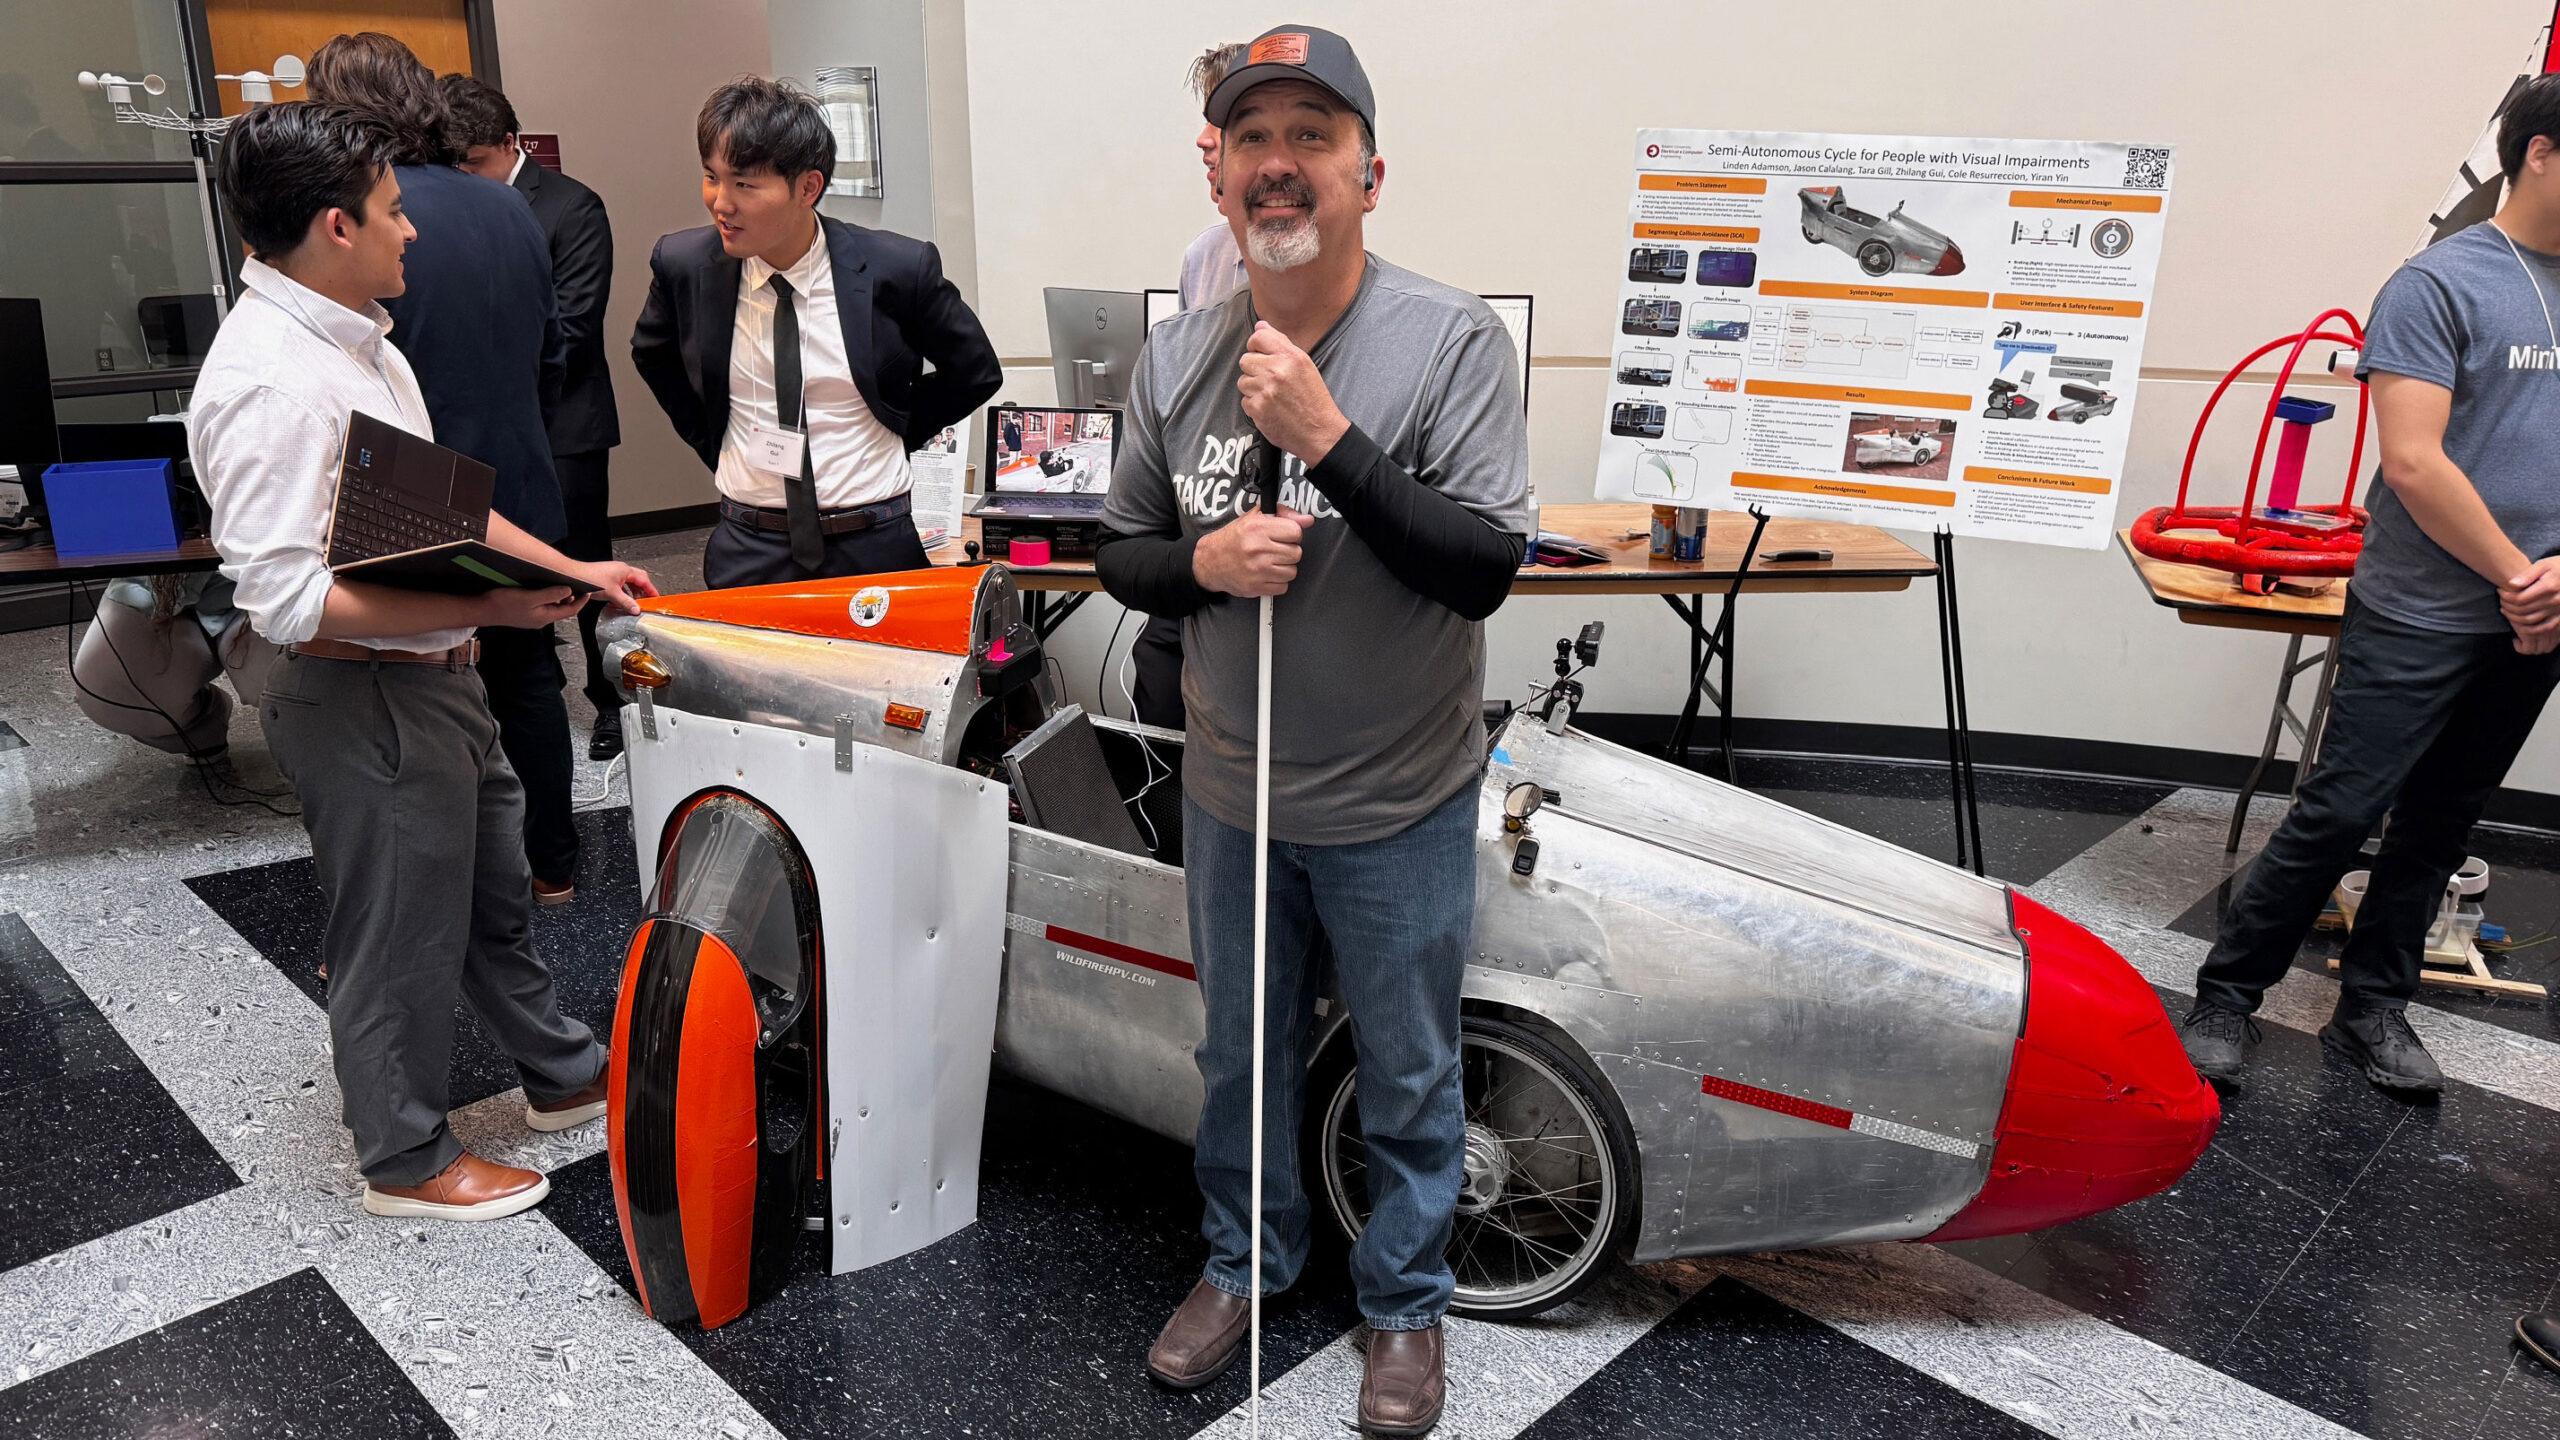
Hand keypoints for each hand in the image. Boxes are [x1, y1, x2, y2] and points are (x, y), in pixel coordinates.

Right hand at [479, 585, 582, 628]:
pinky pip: (542, 606)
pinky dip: (548, 598)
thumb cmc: (504, 604)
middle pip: (562, 609)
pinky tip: (545, 589)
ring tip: (564, 585)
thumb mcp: (530, 597)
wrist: (482, 610)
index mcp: (545, 617)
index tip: (588, 590)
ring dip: (559, 597)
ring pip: (552, 607)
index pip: (570, 610)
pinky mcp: (524, 613)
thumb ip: (550, 594)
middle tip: (578, 585)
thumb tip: (569, 590)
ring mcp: (532, 617)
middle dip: (572, 598)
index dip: (581, 601)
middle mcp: (541, 620)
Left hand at [578, 560, 658, 614]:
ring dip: (631, 594)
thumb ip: (626, 602)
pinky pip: (619, 586)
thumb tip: (636, 609)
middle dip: (642, 592)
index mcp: (625, 570)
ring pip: (628, 584)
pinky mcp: (606, 578)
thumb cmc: (590, 579)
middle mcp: (620, 570)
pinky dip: (622, 594)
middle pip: (638, 581)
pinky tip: (619, 602)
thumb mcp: (612, 594)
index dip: (651, 590)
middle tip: (645, 601)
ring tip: (632, 604)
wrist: (574, 576)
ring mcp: (613, 573)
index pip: (644, 580)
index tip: (655, 598)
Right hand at [1193, 507, 1316, 596]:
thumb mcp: (1255, 517)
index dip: (1292, 534)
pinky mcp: (1256, 587)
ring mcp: (1257, 570)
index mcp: (1258, 528)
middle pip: (1296, 553)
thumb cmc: (1232, 539)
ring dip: (1284, 567)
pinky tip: (1267, 573)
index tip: (1284, 535)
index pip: (1296, 532)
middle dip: (1289, 551)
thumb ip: (1283, 514)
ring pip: (1292, 571)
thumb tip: (1307, 520)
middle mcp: (1258, 549)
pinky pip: (1283, 587)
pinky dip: (1278, 582)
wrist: (1210, 561)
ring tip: (1271, 561)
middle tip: (1276, 549)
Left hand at [1239, 322, 1349, 466]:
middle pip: (1245, 360)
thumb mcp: (1305, 365)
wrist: (1320, 432)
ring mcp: (1265, 390)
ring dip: (1254, 389)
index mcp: (1290, 356)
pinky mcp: (1257, 408)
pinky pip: (1244, 401)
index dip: (1256, 346)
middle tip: (1270, 381)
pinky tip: (1270, 408)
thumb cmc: (1314, 399)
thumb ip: (1281, 343)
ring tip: (1272, 396)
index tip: (1260, 355)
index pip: (1258, 337)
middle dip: (1254, 370)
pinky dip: (1255, 406)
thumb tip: (1260, 326)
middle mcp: (1276, 371)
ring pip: (1243, 381)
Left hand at [2502, 556, 2559, 627]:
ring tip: (2506, 610)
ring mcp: (2559, 611)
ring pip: (2530, 620)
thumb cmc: (2558, 566)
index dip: (2506, 596)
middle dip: (2507, 606)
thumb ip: (2528, 574)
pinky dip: (2529, 629)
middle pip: (2523, 610)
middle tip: (2501, 600)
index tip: (2500, 591)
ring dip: (2514, 618)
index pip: (2520, 598)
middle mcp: (2555, 601)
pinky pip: (2543, 628)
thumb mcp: (2544, 564)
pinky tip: (2519, 624)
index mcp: (2549, 587)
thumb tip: (2511, 584)